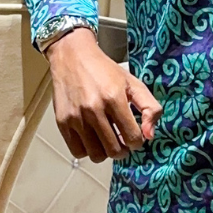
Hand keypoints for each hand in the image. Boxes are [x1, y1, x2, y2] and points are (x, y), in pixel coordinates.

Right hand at [45, 27, 161, 162]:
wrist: (73, 56)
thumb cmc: (104, 70)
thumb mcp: (133, 83)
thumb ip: (149, 107)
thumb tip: (149, 136)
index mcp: (114, 98)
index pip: (133, 138)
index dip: (138, 141)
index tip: (135, 136)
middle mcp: (94, 110)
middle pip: (114, 150)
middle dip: (123, 150)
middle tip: (123, 140)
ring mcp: (76, 118)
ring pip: (96, 155)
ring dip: (106, 152)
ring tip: (108, 139)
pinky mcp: (62, 123)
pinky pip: (78, 152)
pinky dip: (88, 150)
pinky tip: (92, 137)